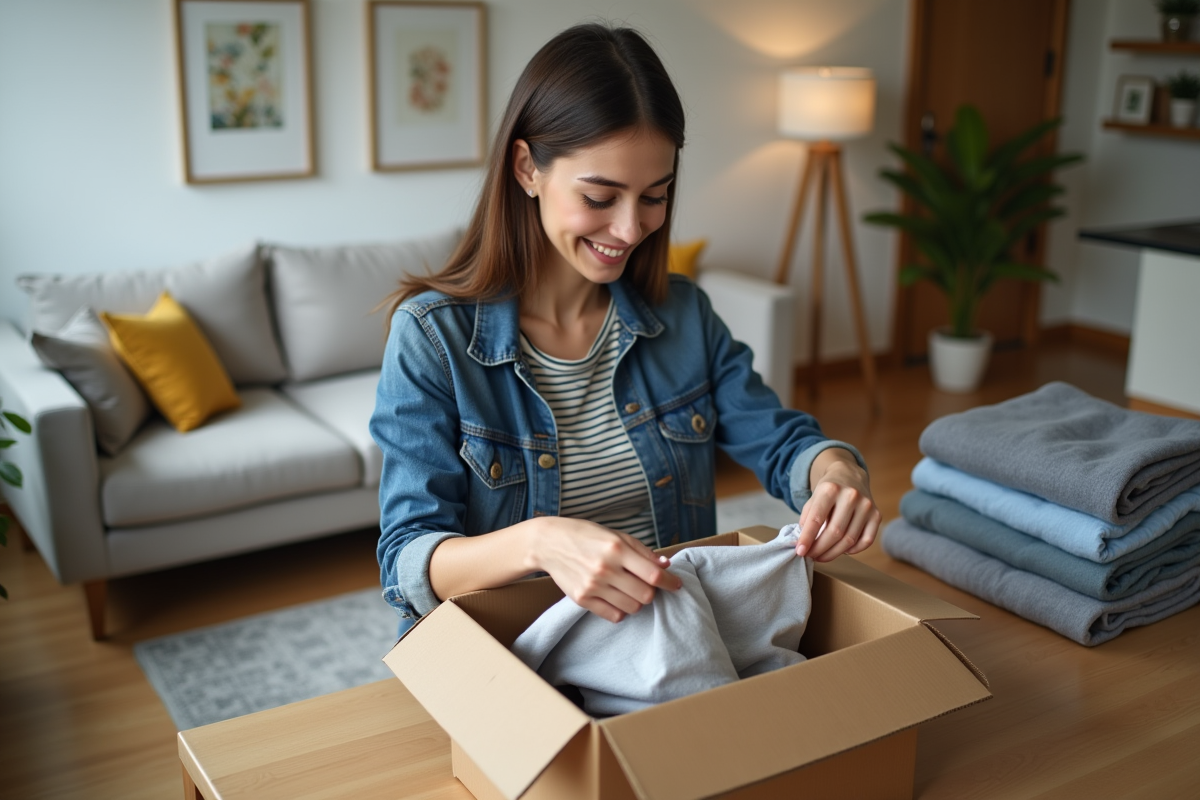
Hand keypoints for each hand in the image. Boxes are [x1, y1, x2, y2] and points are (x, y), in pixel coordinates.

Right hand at [531, 518, 681, 622]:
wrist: (549, 543)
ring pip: (632, 608)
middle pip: (645, 595)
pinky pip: (613, 616)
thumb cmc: (585, 535)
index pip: (654, 574)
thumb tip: (666, 565)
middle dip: (651, 592)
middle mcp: (605, 569)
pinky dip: (621, 610)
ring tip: (629, 590)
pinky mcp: (582, 599)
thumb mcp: (616, 535)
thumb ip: (642, 551)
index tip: (676, 584)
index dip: (670, 582)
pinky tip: (616, 598)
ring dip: (637, 601)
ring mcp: (593, 586)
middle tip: (645, 584)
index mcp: (617, 549)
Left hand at [796, 449, 880, 561]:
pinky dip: (853, 550)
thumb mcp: (813, 497)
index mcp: (830, 489)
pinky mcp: (876, 515)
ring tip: (822, 556)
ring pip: (849, 540)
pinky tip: (842, 550)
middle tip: (811, 556)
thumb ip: (807, 519)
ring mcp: (866, 505)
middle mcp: (851, 496)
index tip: (800, 551)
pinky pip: (866, 541)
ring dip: (833, 553)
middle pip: (835, 532)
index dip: (807, 538)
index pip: (817, 519)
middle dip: (820, 549)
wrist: (850, 476)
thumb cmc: (829, 491)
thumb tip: (804, 544)